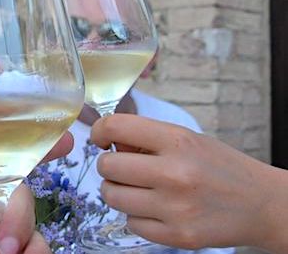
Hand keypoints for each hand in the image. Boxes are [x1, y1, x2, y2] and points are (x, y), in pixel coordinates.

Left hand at [91, 113, 287, 251]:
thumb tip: (108, 141)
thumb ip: (146, 138)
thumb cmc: (220, 167)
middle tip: (125, 168)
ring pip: (112, 196)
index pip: (116, 126)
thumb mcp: (187, 139)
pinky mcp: (177, 235)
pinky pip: (131, 222)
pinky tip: (156, 208)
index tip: (103, 139)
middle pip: (107, 166)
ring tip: (139, 188)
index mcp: (177, 141)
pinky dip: (137, 215)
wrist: (261, 204)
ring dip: (118, 191)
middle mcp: (175, 173)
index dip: (101, 131)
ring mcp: (175, 207)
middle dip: (110, 165)